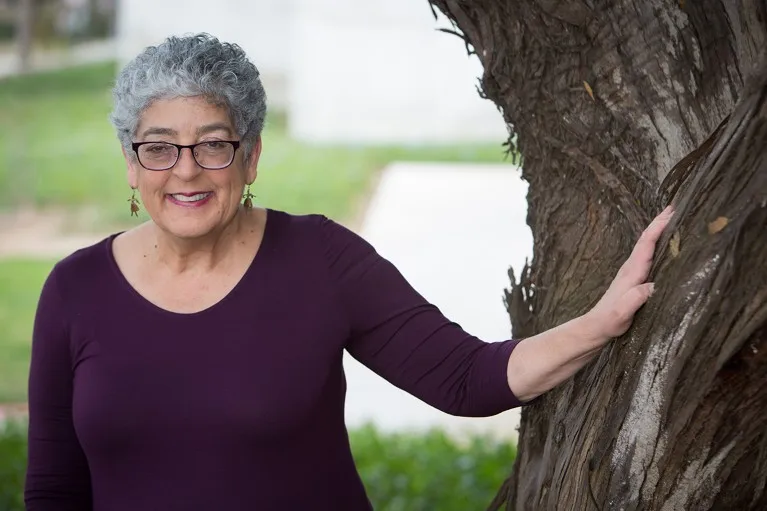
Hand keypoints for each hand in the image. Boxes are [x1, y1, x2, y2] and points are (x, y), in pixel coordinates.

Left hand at [583, 205, 674, 339]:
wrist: (596, 327)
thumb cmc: (609, 321)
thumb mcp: (622, 313)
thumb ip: (635, 299)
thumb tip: (652, 285)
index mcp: (631, 272)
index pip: (646, 244)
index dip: (658, 227)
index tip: (671, 212)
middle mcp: (631, 267)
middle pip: (647, 239)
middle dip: (660, 222)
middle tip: (677, 207)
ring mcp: (632, 272)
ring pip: (647, 245)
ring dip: (659, 231)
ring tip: (675, 219)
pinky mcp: (634, 278)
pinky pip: (648, 255)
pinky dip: (657, 244)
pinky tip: (666, 244)